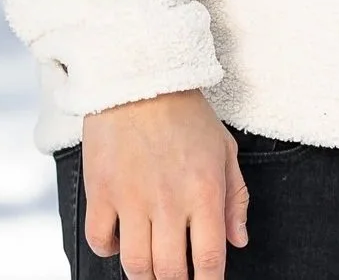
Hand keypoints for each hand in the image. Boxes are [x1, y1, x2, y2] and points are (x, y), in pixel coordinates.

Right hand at [81, 88, 249, 279]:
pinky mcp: (100, 192)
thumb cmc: (185, 113)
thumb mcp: (224, 149)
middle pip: (170, 270)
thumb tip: (237, 241)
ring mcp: (131, 199)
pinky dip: (110, 249)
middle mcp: (168, 202)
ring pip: (135, 264)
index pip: (208, 258)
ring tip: (151, 267)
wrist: (140, 78)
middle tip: (177, 275)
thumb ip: (235, 198)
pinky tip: (121, 240)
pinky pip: (101, 240)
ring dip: (145, 274)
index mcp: (204, 192)